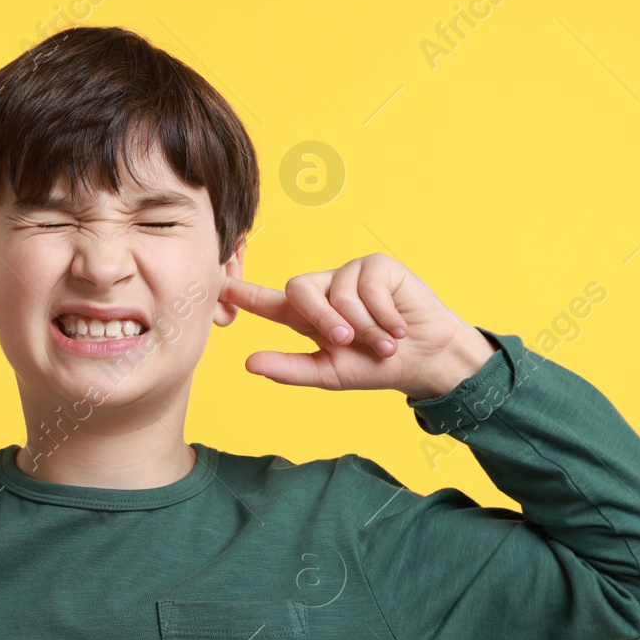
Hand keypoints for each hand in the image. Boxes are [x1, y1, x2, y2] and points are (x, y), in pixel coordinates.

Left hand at [220, 253, 494, 397]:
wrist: (424, 359)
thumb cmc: (375, 366)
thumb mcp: (329, 373)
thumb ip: (289, 368)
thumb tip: (248, 363)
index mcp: (306, 316)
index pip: (267, 302)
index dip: (241, 293)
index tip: (215, 283)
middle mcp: (324, 290)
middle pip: (299, 290)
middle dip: (324, 319)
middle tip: (348, 341)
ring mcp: (350, 274)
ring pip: (339, 294)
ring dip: (365, 326)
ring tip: (385, 341)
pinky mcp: (376, 265)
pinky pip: (368, 287)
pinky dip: (383, 314)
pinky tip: (398, 325)